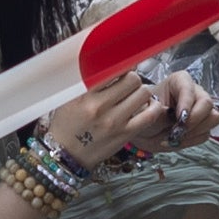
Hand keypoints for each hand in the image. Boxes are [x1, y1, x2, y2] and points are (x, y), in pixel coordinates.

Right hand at [38, 76, 174, 173]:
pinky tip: (149, 106)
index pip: (111, 68)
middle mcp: (99, 106)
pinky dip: (154, 107)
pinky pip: (150, 115)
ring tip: (135, 95)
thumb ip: (85, 81)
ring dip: (142, 91)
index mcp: (83, 94)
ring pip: (143, 93)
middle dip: (132, 78)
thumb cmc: (66, 125)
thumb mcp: (67, 99)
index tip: (122, 65)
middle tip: (128, 83)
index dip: (120, 64)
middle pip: (132, 79)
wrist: (65, 155)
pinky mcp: (125, 134)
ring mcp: (114, 121)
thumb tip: (104, 63)